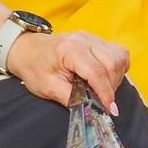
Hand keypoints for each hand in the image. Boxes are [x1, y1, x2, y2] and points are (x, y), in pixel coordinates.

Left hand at [5, 30, 130, 114]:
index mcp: (70, 50)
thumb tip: (92, 110)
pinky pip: (118, 52)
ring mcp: (92, 37)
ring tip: (104, 90)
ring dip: (117, 77)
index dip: (105, 92)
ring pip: (119, 56)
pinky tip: (107, 77)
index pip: (96, 71)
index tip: (110, 110)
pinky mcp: (97, 39)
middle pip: (112, 62)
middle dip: (112, 86)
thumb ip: (71, 98)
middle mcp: (85, 39)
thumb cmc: (34, 68)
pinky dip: (117, 67)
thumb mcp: (48, 88)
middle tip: (104, 102)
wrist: (27, 49)